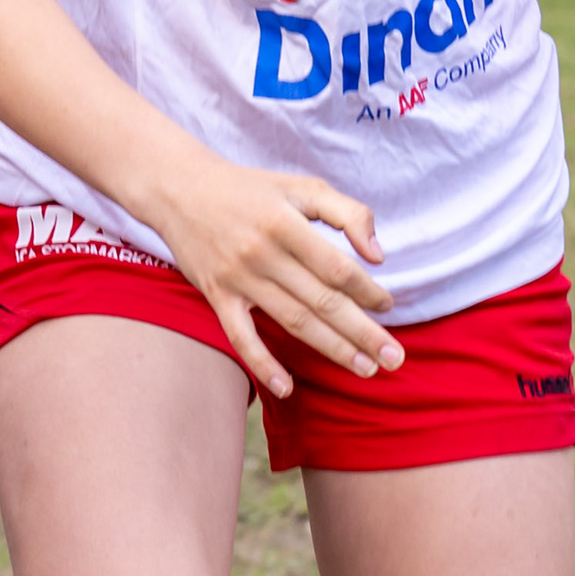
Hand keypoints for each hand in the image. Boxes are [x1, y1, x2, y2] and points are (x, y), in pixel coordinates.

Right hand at [142, 149, 400, 395]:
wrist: (180, 190)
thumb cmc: (249, 189)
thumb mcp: (301, 187)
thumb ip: (347, 213)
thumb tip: (377, 256)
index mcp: (287, 224)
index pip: (337, 268)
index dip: (368, 291)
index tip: (388, 306)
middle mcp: (263, 254)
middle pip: (322, 302)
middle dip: (362, 333)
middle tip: (394, 359)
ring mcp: (238, 279)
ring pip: (293, 322)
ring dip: (332, 349)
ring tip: (365, 369)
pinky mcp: (217, 296)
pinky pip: (241, 337)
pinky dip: (263, 364)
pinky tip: (286, 388)